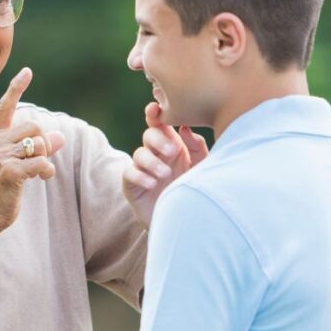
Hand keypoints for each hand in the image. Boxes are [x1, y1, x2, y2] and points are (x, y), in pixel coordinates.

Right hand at [0, 68, 65, 233]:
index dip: (17, 88)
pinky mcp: (11, 171)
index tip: (27, 72)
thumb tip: (60, 137)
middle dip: (43, 143)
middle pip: (35, 126)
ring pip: (40, 143)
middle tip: (39, 161)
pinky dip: (47, 170)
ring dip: (45, 158)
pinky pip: (42, 161)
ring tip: (39, 172)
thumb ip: (34, 147)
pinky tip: (41, 178)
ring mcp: (0, 155)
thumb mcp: (15, 163)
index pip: (5, 106)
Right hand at [122, 102, 207, 226]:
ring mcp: (142, 169)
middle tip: (172, 151)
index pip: (160, 124)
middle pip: (149, 135)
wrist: (183, 222)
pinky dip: (140, 176)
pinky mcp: (131, 185)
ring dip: (152, 162)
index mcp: (171, 144)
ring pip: (139, 154)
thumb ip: (197, 147)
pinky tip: (152, 184)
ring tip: (165, 174)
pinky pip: (129, 173)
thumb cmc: (192, 189)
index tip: (155, 108)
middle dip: (158, 139)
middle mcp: (155, 154)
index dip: (155, 114)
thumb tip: (185, 128)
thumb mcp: (201, 167)